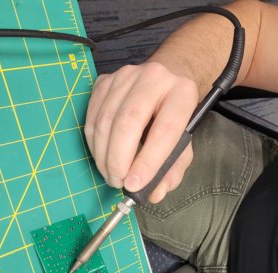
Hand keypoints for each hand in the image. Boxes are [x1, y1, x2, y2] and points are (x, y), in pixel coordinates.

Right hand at [84, 62, 198, 202]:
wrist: (168, 74)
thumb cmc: (175, 114)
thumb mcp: (184, 141)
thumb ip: (173, 169)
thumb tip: (155, 193)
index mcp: (182, 93)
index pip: (164, 130)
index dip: (147, 161)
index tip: (134, 185)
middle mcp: (154, 78)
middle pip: (128, 122)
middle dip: (118, 160)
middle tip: (118, 182)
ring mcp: (126, 76)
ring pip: (105, 121)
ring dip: (103, 156)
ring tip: (111, 175)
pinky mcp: (105, 80)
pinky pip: (92, 117)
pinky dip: (94, 143)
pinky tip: (103, 157)